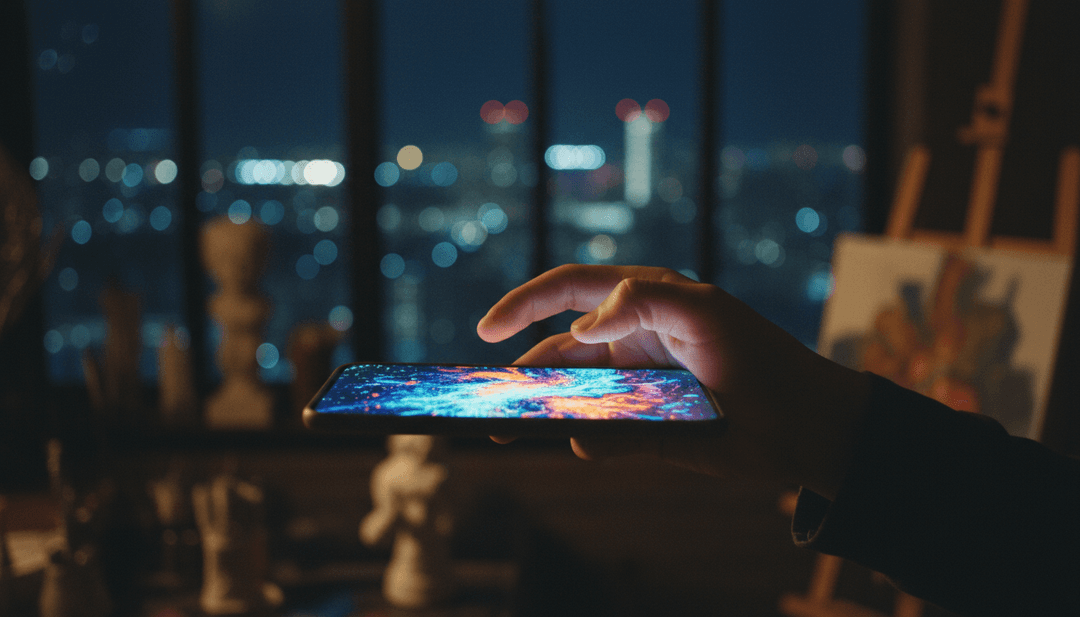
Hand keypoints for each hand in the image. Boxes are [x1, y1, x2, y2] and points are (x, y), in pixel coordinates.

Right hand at [476, 264, 871, 498]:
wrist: (813, 427)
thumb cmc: (763, 358)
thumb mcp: (707, 315)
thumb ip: (644, 303)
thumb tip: (579, 327)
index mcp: (644, 298)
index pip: (570, 289)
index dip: (525, 303)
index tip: (488, 330)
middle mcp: (634, 336)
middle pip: (559, 346)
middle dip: (521, 368)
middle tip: (485, 397)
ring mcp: (639, 381)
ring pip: (575, 392)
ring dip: (542, 408)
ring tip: (507, 428)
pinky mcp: (649, 423)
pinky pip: (601, 429)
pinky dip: (582, 435)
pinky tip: (576, 441)